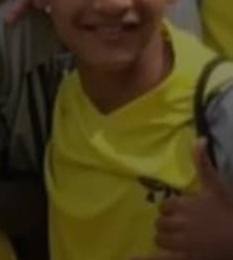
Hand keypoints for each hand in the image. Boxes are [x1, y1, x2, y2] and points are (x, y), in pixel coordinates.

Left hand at [141, 140, 232, 259]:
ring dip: (167, 239)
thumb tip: (199, 139)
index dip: (172, 210)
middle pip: (160, 223)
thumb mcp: (216, 186)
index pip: (164, 207)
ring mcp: (181, 241)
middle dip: (169, 224)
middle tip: (182, 226)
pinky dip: (160, 256)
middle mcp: (178, 222)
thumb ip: (203, 163)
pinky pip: (164, 256)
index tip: (183, 212)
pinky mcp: (186, 256)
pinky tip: (160, 254)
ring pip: (160, 239)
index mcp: (182, 205)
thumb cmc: (230, 211)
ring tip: (180, 239)